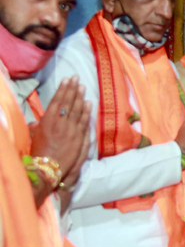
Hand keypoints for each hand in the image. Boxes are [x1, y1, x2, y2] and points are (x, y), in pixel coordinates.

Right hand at [30, 76, 91, 203]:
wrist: (48, 168)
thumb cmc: (38, 152)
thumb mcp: (34, 136)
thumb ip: (36, 127)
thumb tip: (36, 122)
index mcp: (47, 121)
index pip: (57, 101)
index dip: (63, 89)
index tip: (67, 80)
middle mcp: (60, 123)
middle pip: (69, 103)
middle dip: (73, 89)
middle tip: (77, 78)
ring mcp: (71, 129)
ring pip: (78, 110)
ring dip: (80, 97)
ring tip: (83, 86)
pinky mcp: (79, 137)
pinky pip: (84, 121)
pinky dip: (87, 111)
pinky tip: (89, 103)